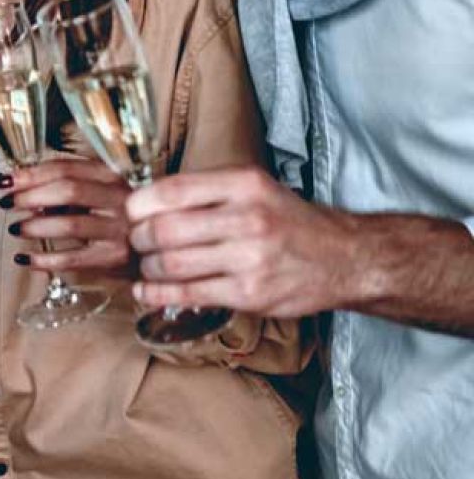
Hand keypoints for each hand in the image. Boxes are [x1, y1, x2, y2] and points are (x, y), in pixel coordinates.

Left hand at [4, 158, 136, 277]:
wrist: (158, 248)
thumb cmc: (118, 216)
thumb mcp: (99, 192)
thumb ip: (66, 189)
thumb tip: (23, 190)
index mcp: (111, 175)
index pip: (65, 168)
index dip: (30, 174)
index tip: (5, 181)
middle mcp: (120, 198)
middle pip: (68, 191)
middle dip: (30, 196)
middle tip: (7, 203)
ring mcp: (120, 229)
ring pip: (70, 224)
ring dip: (36, 226)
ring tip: (16, 228)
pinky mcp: (116, 258)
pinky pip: (73, 258)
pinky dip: (44, 259)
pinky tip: (26, 259)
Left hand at [126, 166, 361, 317]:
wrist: (346, 258)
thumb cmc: (288, 221)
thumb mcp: (253, 188)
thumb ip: (206, 191)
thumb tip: (146, 201)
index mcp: (243, 185)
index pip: (171, 191)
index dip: (139, 205)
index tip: (132, 214)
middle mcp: (246, 218)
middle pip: (164, 229)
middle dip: (139, 239)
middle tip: (137, 243)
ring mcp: (249, 259)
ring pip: (171, 264)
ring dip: (147, 268)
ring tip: (146, 266)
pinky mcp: (249, 293)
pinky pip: (188, 294)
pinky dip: (157, 294)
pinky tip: (146, 290)